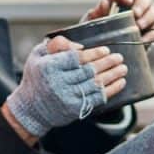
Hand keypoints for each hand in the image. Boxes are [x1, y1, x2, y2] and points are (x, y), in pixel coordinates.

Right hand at [3, 36, 126, 138]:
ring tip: (123, 68)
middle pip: (89, 71)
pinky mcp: (75, 109)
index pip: (76, 58)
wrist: (31, 108)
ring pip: (96, 84)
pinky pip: (97, 98)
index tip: (105, 50)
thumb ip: (57, 45)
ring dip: (112, 75)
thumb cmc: (36, 77)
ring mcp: (67, 97)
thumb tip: (80, 46)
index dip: (94, 54)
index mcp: (49, 67)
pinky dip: (111, 90)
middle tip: (119, 57)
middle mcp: (58, 83)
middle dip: (107, 63)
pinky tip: (120, 83)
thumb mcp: (38, 55)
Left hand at [85, 0, 153, 42]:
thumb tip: (104, 2)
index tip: (126, 1)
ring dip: (148, 17)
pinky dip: (153, 34)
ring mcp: (144, 20)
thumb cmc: (94, 40)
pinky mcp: (151, 34)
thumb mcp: (90, 28)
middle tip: (135, 15)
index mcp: (114, 3)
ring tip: (138, 27)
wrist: (103, 61)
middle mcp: (132, 8)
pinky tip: (143, 40)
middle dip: (141, 4)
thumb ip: (95, 14)